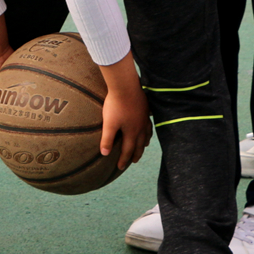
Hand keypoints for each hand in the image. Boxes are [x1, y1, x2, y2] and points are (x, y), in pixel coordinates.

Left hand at [98, 53, 150, 169]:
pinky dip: (148, 129)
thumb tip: (104, 154)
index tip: (120, 168)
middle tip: (133, 161)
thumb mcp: (109, 123)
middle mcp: (140, 127)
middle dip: (136, 154)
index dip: (123, 160)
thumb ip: (107, 139)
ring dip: (144, 142)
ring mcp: (144, 118)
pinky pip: (149, 123)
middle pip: (139, 144)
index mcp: (131, 132)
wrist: (125, 86)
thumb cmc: (115, 105)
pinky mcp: (146, 108)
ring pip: (146, 134)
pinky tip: (146, 126)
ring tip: (143, 146)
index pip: (128, 150)